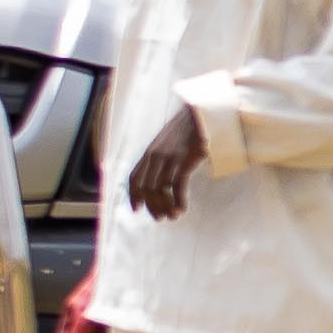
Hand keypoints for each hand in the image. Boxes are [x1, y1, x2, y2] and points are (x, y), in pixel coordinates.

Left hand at [125, 98, 208, 220]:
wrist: (200, 114)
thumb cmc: (185, 130)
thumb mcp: (166, 143)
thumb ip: (160, 157)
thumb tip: (159, 175)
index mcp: (148, 153)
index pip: (133, 178)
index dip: (133, 195)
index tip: (136, 209)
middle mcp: (154, 156)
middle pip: (146, 188)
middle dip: (152, 206)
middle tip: (160, 217)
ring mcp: (168, 158)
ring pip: (160, 189)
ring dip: (165, 206)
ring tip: (172, 216)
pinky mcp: (184, 160)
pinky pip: (177, 186)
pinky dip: (179, 201)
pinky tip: (182, 209)